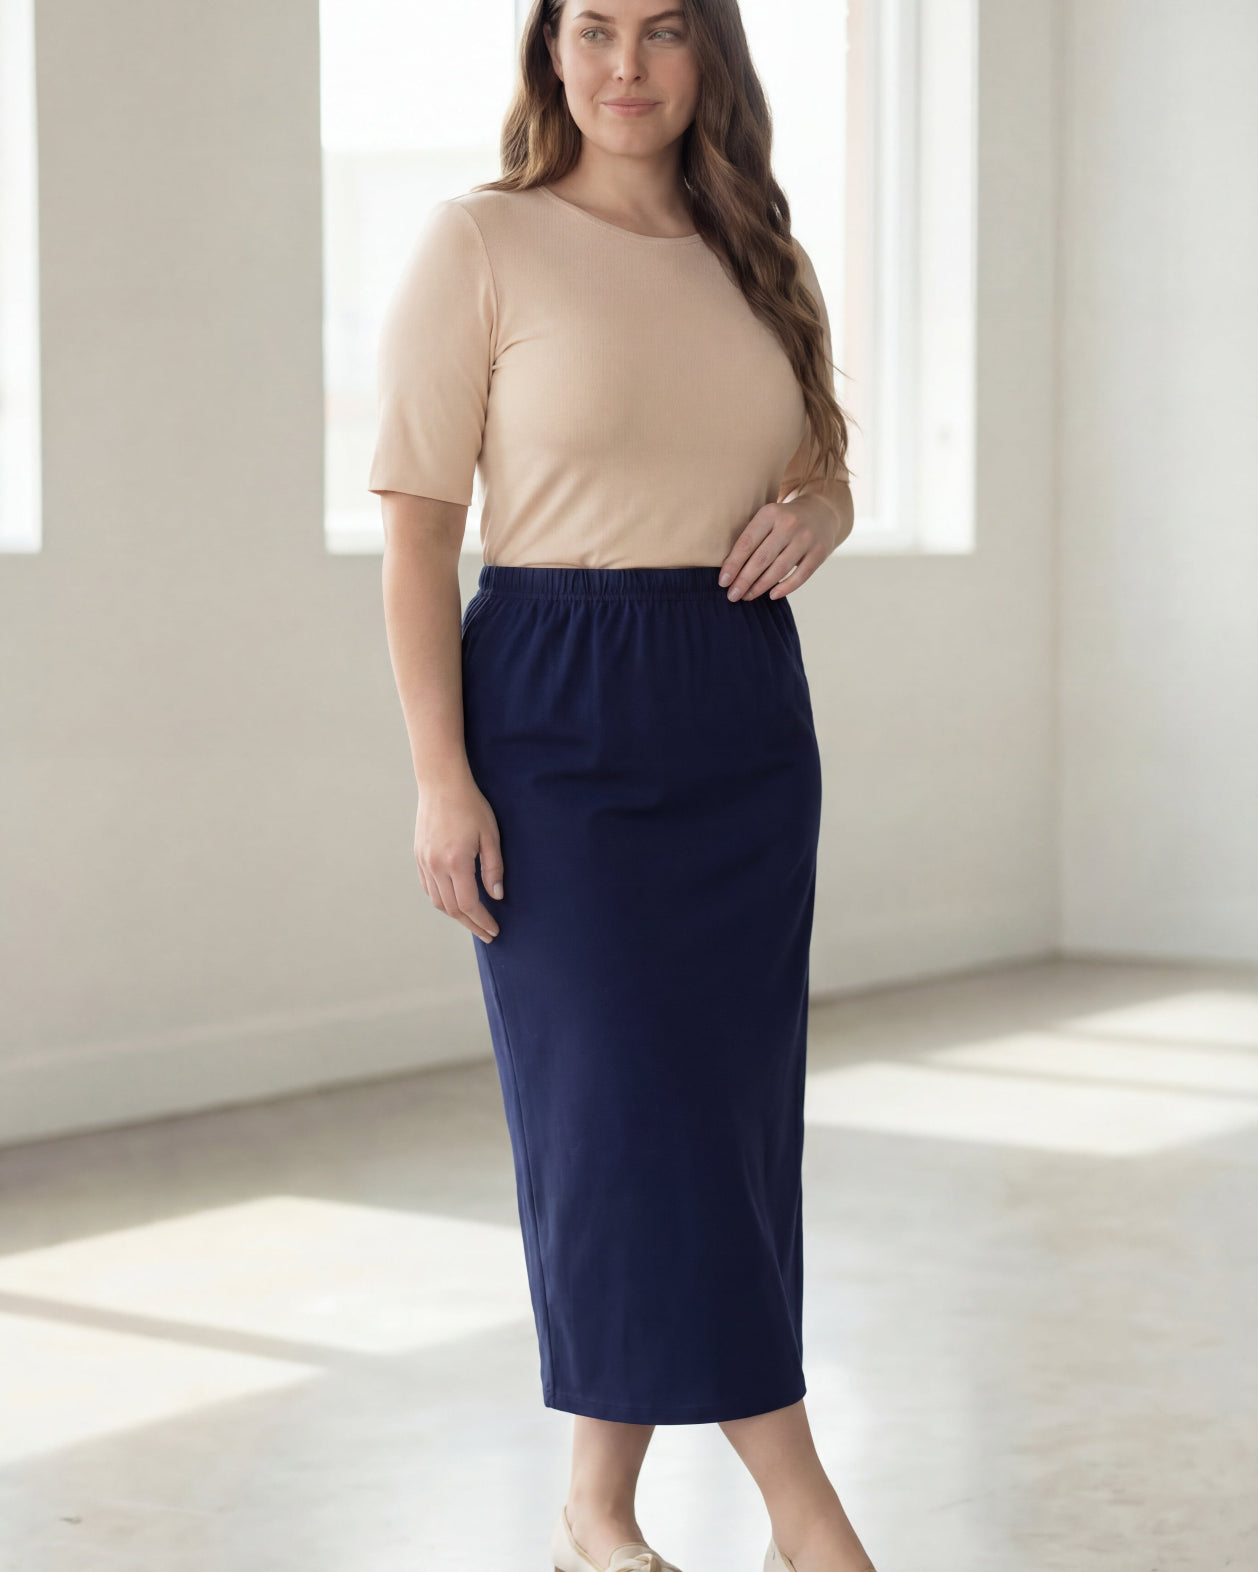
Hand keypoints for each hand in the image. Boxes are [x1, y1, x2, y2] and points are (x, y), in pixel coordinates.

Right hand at [414, 769, 503, 942]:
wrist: (441, 784)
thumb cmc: (471, 806)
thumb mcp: (490, 836)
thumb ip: (493, 868)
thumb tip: (496, 896)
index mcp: (456, 862)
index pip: (469, 904)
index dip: (482, 921)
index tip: (494, 930)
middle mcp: (436, 866)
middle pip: (452, 908)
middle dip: (471, 924)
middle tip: (486, 933)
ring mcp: (424, 862)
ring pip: (438, 901)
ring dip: (456, 915)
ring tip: (473, 920)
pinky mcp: (419, 856)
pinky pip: (429, 888)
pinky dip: (442, 900)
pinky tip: (455, 901)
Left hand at [718, 493, 845, 601]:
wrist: (821, 512)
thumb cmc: (783, 521)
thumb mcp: (767, 518)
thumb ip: (751, 537)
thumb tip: (729, 571)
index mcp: (770, 513)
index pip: (746, 543)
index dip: (733, 565)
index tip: (723, 582)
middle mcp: (789, 524)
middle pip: (761, 559)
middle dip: (744, 580)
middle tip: (732, 595)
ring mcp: (806, 539)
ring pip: (779, 570)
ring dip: (760, 587)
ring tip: (747, 597)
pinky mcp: (820, 552)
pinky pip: (800, 576)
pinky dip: (785, 588)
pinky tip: (771, 595)